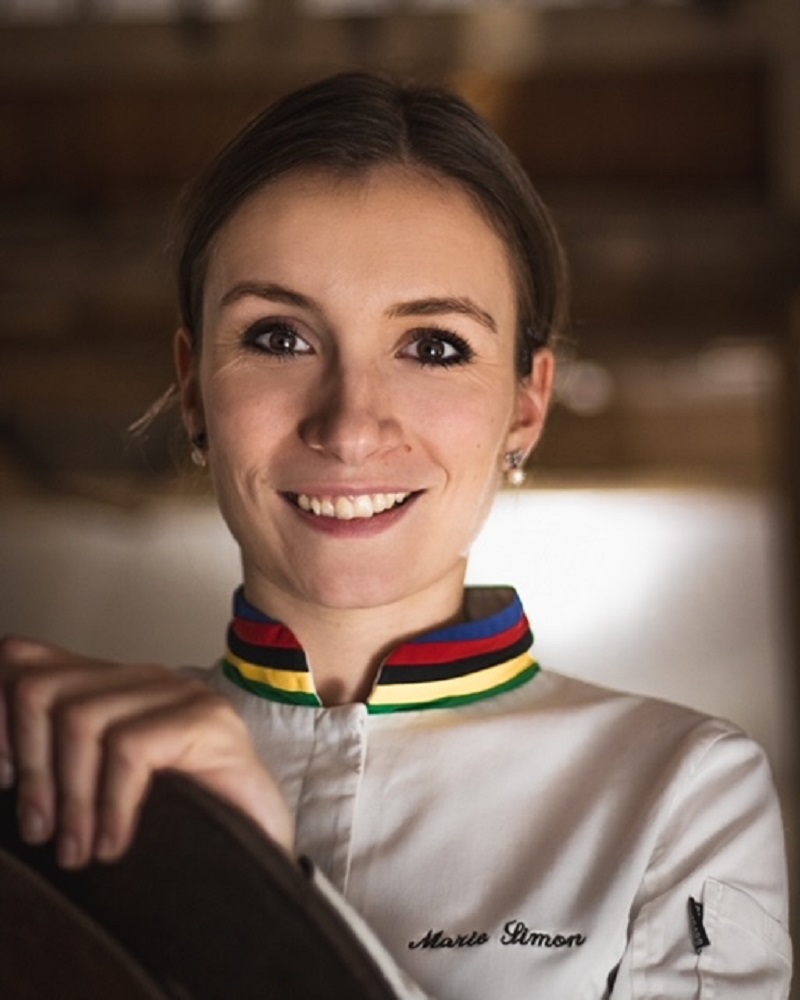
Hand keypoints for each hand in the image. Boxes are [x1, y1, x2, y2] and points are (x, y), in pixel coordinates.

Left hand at [0, 636, 293, 868]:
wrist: (260, 847)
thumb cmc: (181, 823)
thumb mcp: (100, 792)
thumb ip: (57, 764)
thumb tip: (1, 769)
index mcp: (110, 686)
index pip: (24, 660)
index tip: (5, 780)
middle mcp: (142, 678)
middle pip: (42, 688)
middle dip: (31, 768)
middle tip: (39, 834)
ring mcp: (179, 694)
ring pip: (82, 719)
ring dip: (68, 797)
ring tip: (77, 851)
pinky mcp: (209, 720)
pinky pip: (131, 750)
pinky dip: (113, 806)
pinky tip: (116, 845)